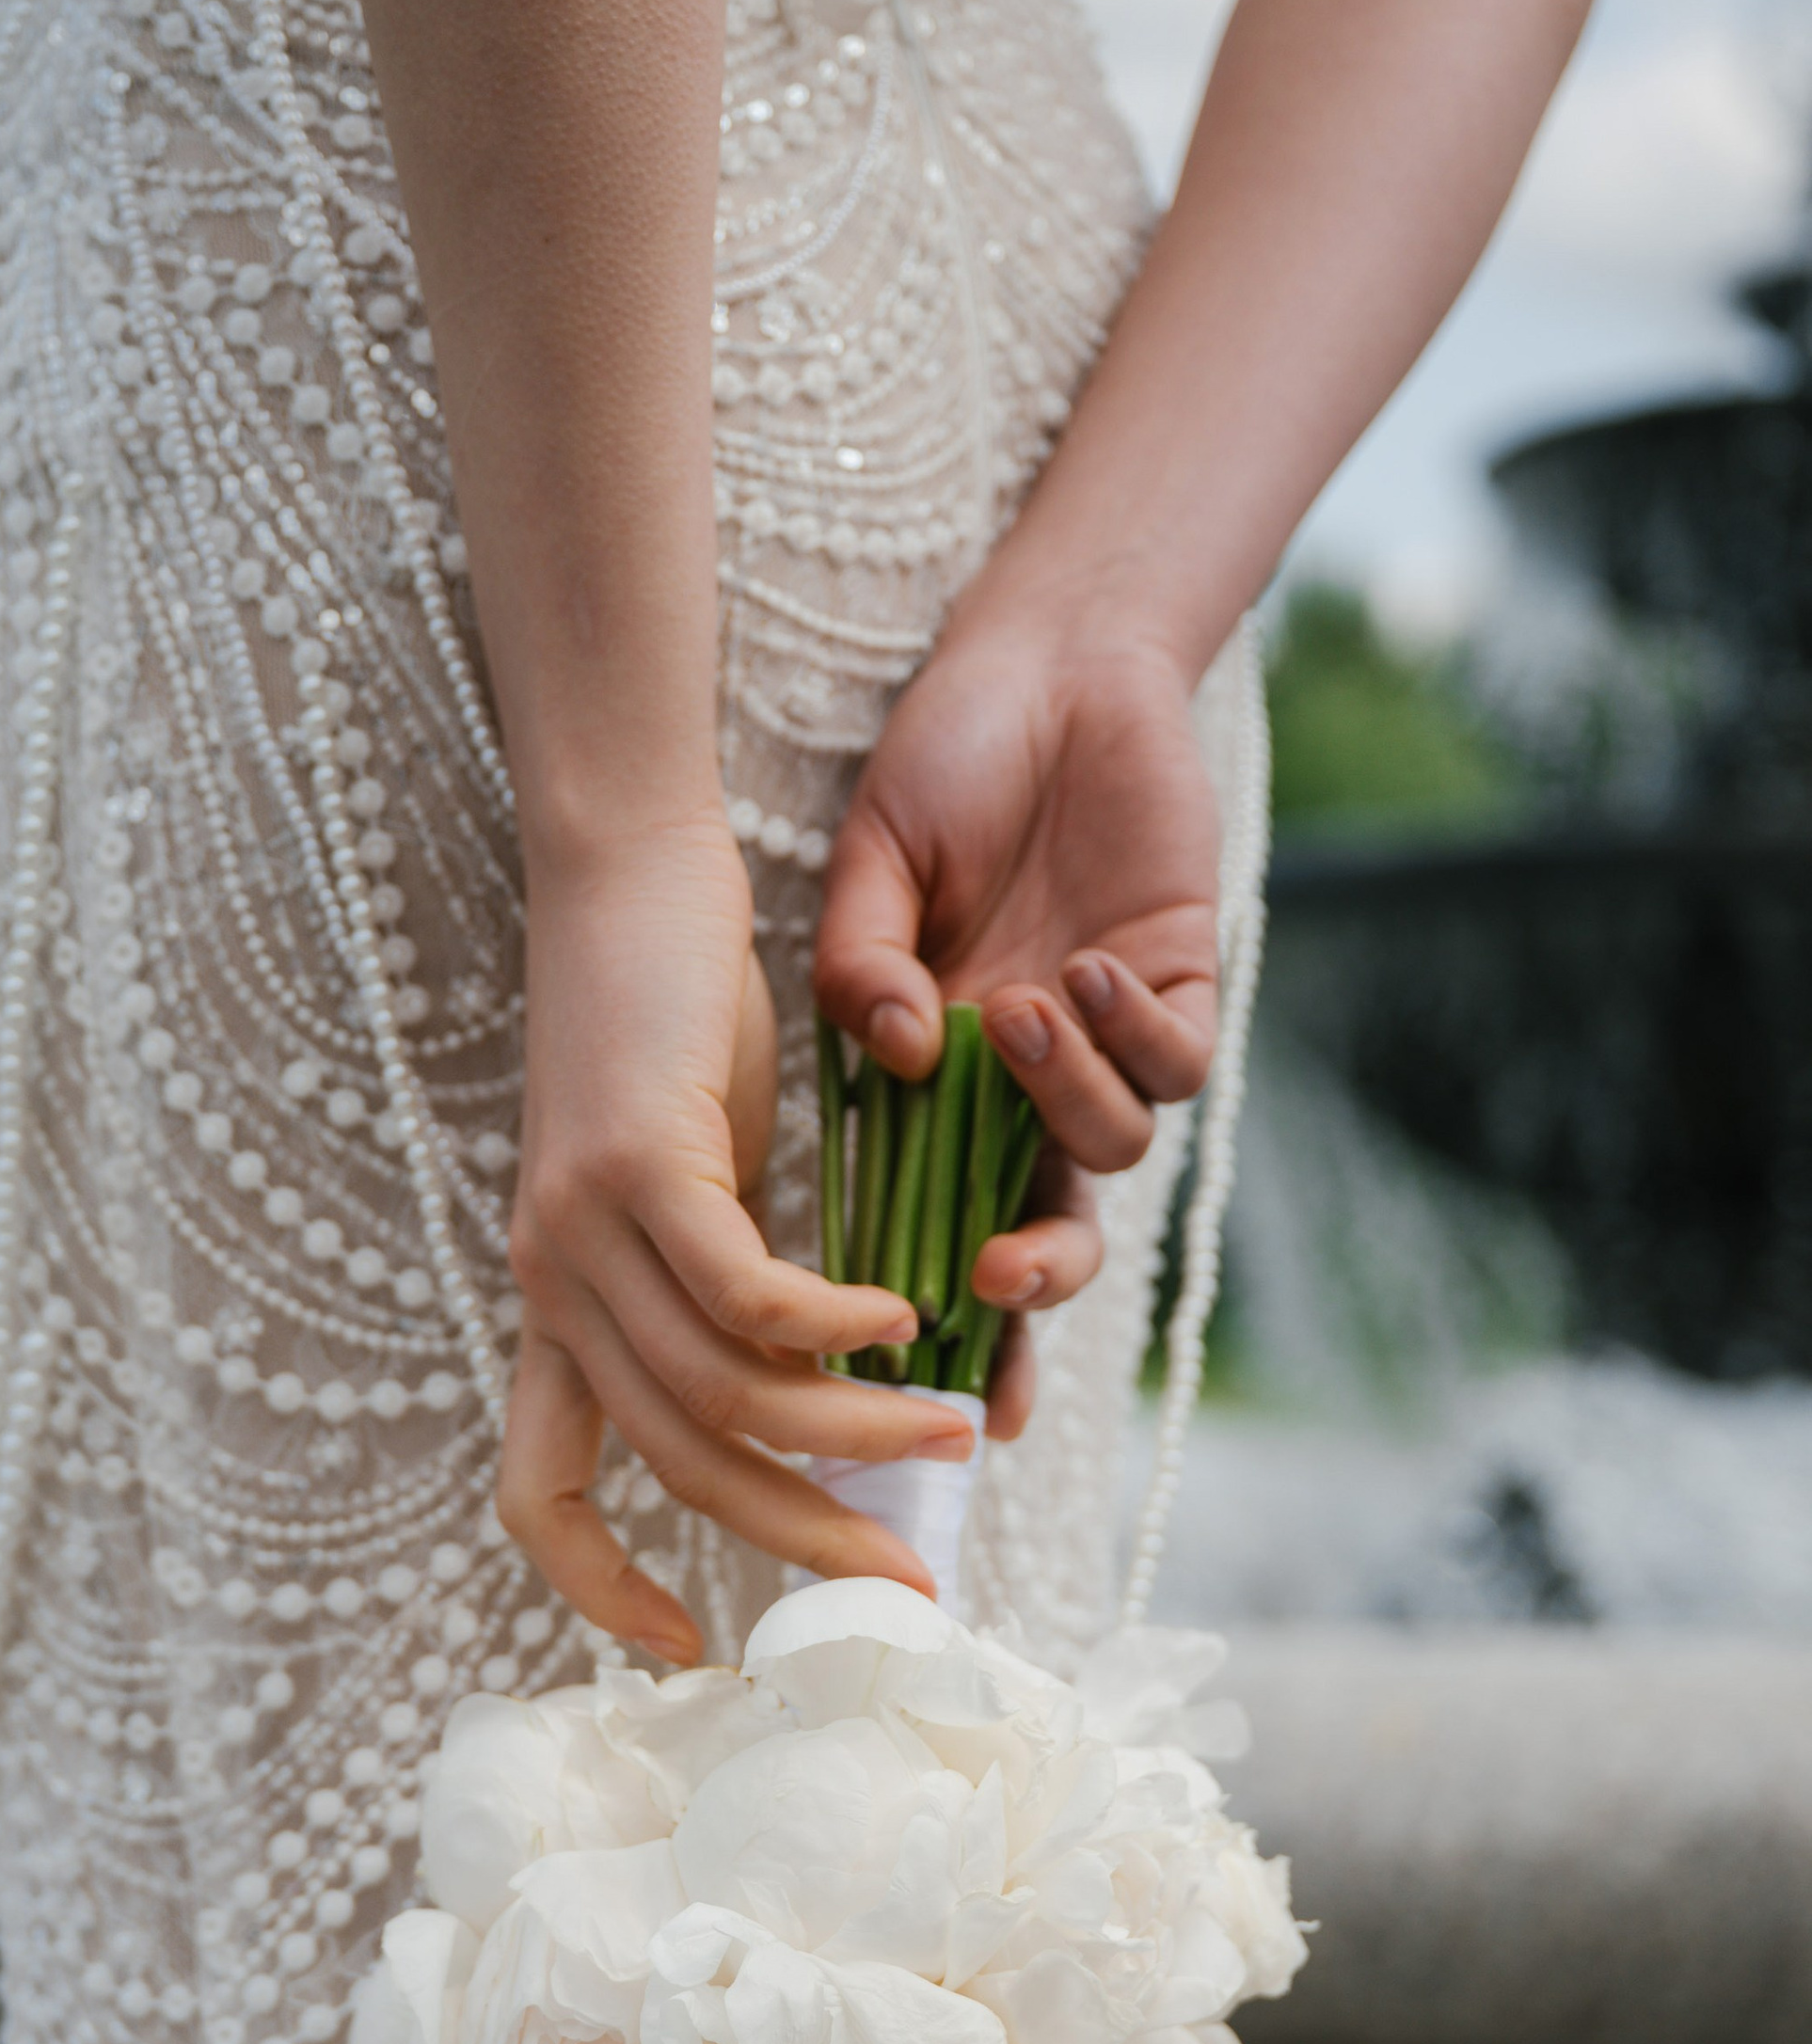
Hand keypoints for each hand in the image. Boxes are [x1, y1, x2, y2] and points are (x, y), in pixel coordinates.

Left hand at [500, 811, 987, 1659]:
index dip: (599, 1588)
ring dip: (850, 1431)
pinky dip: (836, 1325)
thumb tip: (828, 1388)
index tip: (690, 1644)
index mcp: (554, 1306)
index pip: (537, 1493)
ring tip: (949, 1427)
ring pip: (723, 1393)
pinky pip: (748, 1292)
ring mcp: (581, 1227)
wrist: (620, 868)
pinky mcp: (637, 1161)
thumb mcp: (697, 1186)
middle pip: (674, 1464)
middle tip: (910, 1573)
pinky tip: (906, 1316)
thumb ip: (736, 1292)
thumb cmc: (670, 1019)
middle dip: (800, 1538)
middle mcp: (550, 1283)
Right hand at [814, 617, 1219, 1436]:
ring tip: (1022, 1007)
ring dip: (1065, 1103)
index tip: (917, 1379)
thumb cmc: (946, 764)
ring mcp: (1108, 1038)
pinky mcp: (1183, 984)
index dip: (939, 1307)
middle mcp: (1026, 1079)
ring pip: (1112, 1148)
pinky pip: (1175, 1063)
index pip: (937, 1211)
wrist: (1047, 664)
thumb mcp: (870, 865)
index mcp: (938, 1073)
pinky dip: (1132, 1036)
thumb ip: (860, 969)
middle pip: (1049, 1227)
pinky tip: (1089, 971)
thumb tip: (901, 1059)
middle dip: (1035, 1276)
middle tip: (998, 1272)